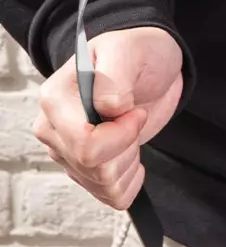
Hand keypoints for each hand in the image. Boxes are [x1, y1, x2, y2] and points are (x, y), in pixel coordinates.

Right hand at [32, 26, 182, 208]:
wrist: (151, 65)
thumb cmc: (138, 53)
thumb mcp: (130, 51)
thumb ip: (115, 77)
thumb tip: (107, 107)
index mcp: (55, 98)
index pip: (84, 144)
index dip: (122, 134)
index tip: (136, 110)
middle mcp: (53, 128)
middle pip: (93, 167)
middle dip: (127, 147)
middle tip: (135, 117)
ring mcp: (66, 150)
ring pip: (103, 184)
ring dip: (129, 161)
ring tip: (132, 131)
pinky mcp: (86, 168)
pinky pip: (110, 195)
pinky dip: (130, 180)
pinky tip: (132, 153)